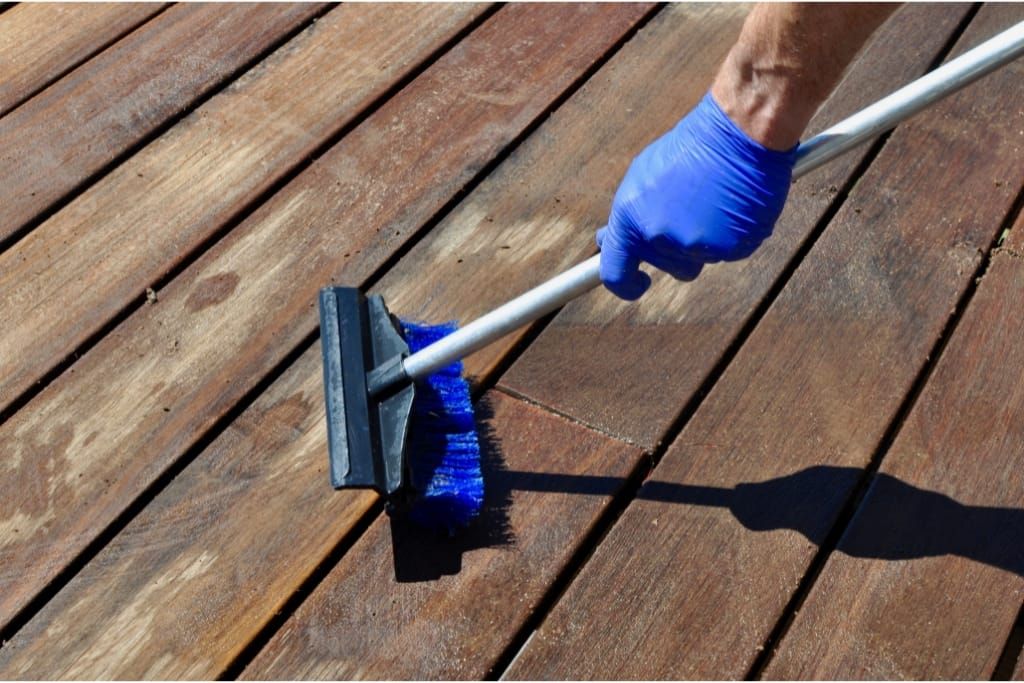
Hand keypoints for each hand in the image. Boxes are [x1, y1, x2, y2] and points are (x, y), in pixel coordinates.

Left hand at [597, 92, 797, 299]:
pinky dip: (732, 235)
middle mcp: (658, 235)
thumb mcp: (643, 176)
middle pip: (667, 265)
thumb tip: (605, 241)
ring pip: (699, 260)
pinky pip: (728, 253)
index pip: (615, 272)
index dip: (626, 285)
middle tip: (692, 207)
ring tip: (714, 200)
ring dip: (705, 240)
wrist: (738, 131)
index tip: (639, 283)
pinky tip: (733, 204)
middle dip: (677, 247)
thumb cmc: (691, 149)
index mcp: (630, 217)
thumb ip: (627, 216)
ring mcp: (695, 244)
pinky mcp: (730, 247)